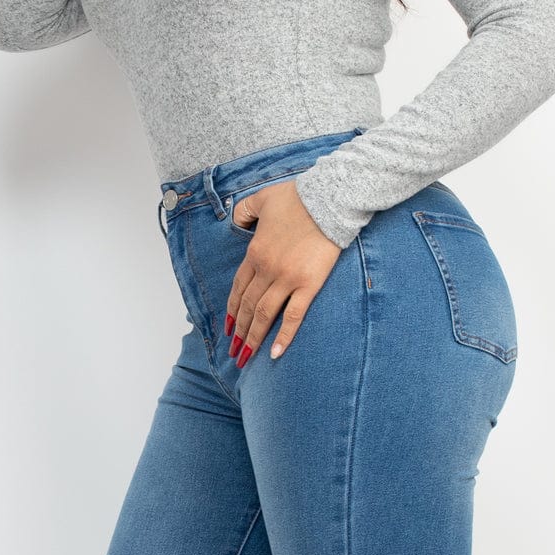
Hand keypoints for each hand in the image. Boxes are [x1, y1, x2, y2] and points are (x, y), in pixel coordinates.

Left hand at [225, 180, 342, 368]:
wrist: (327, 200)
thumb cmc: (297, 198)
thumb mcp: (260, 198)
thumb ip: (243, 211)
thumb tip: (234, 221)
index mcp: (254, 252)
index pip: (238, 287)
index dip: (232, 309)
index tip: (228, 326)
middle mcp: (266, 269)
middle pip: (247, 306)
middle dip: (238, 330)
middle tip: (233, 350)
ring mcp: (287, 279)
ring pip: (264, 315)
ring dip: (252, 338)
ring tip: (245, 357)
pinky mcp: (308, 284)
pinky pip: (293, 316)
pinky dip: (283, 336)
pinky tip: (275, 353)